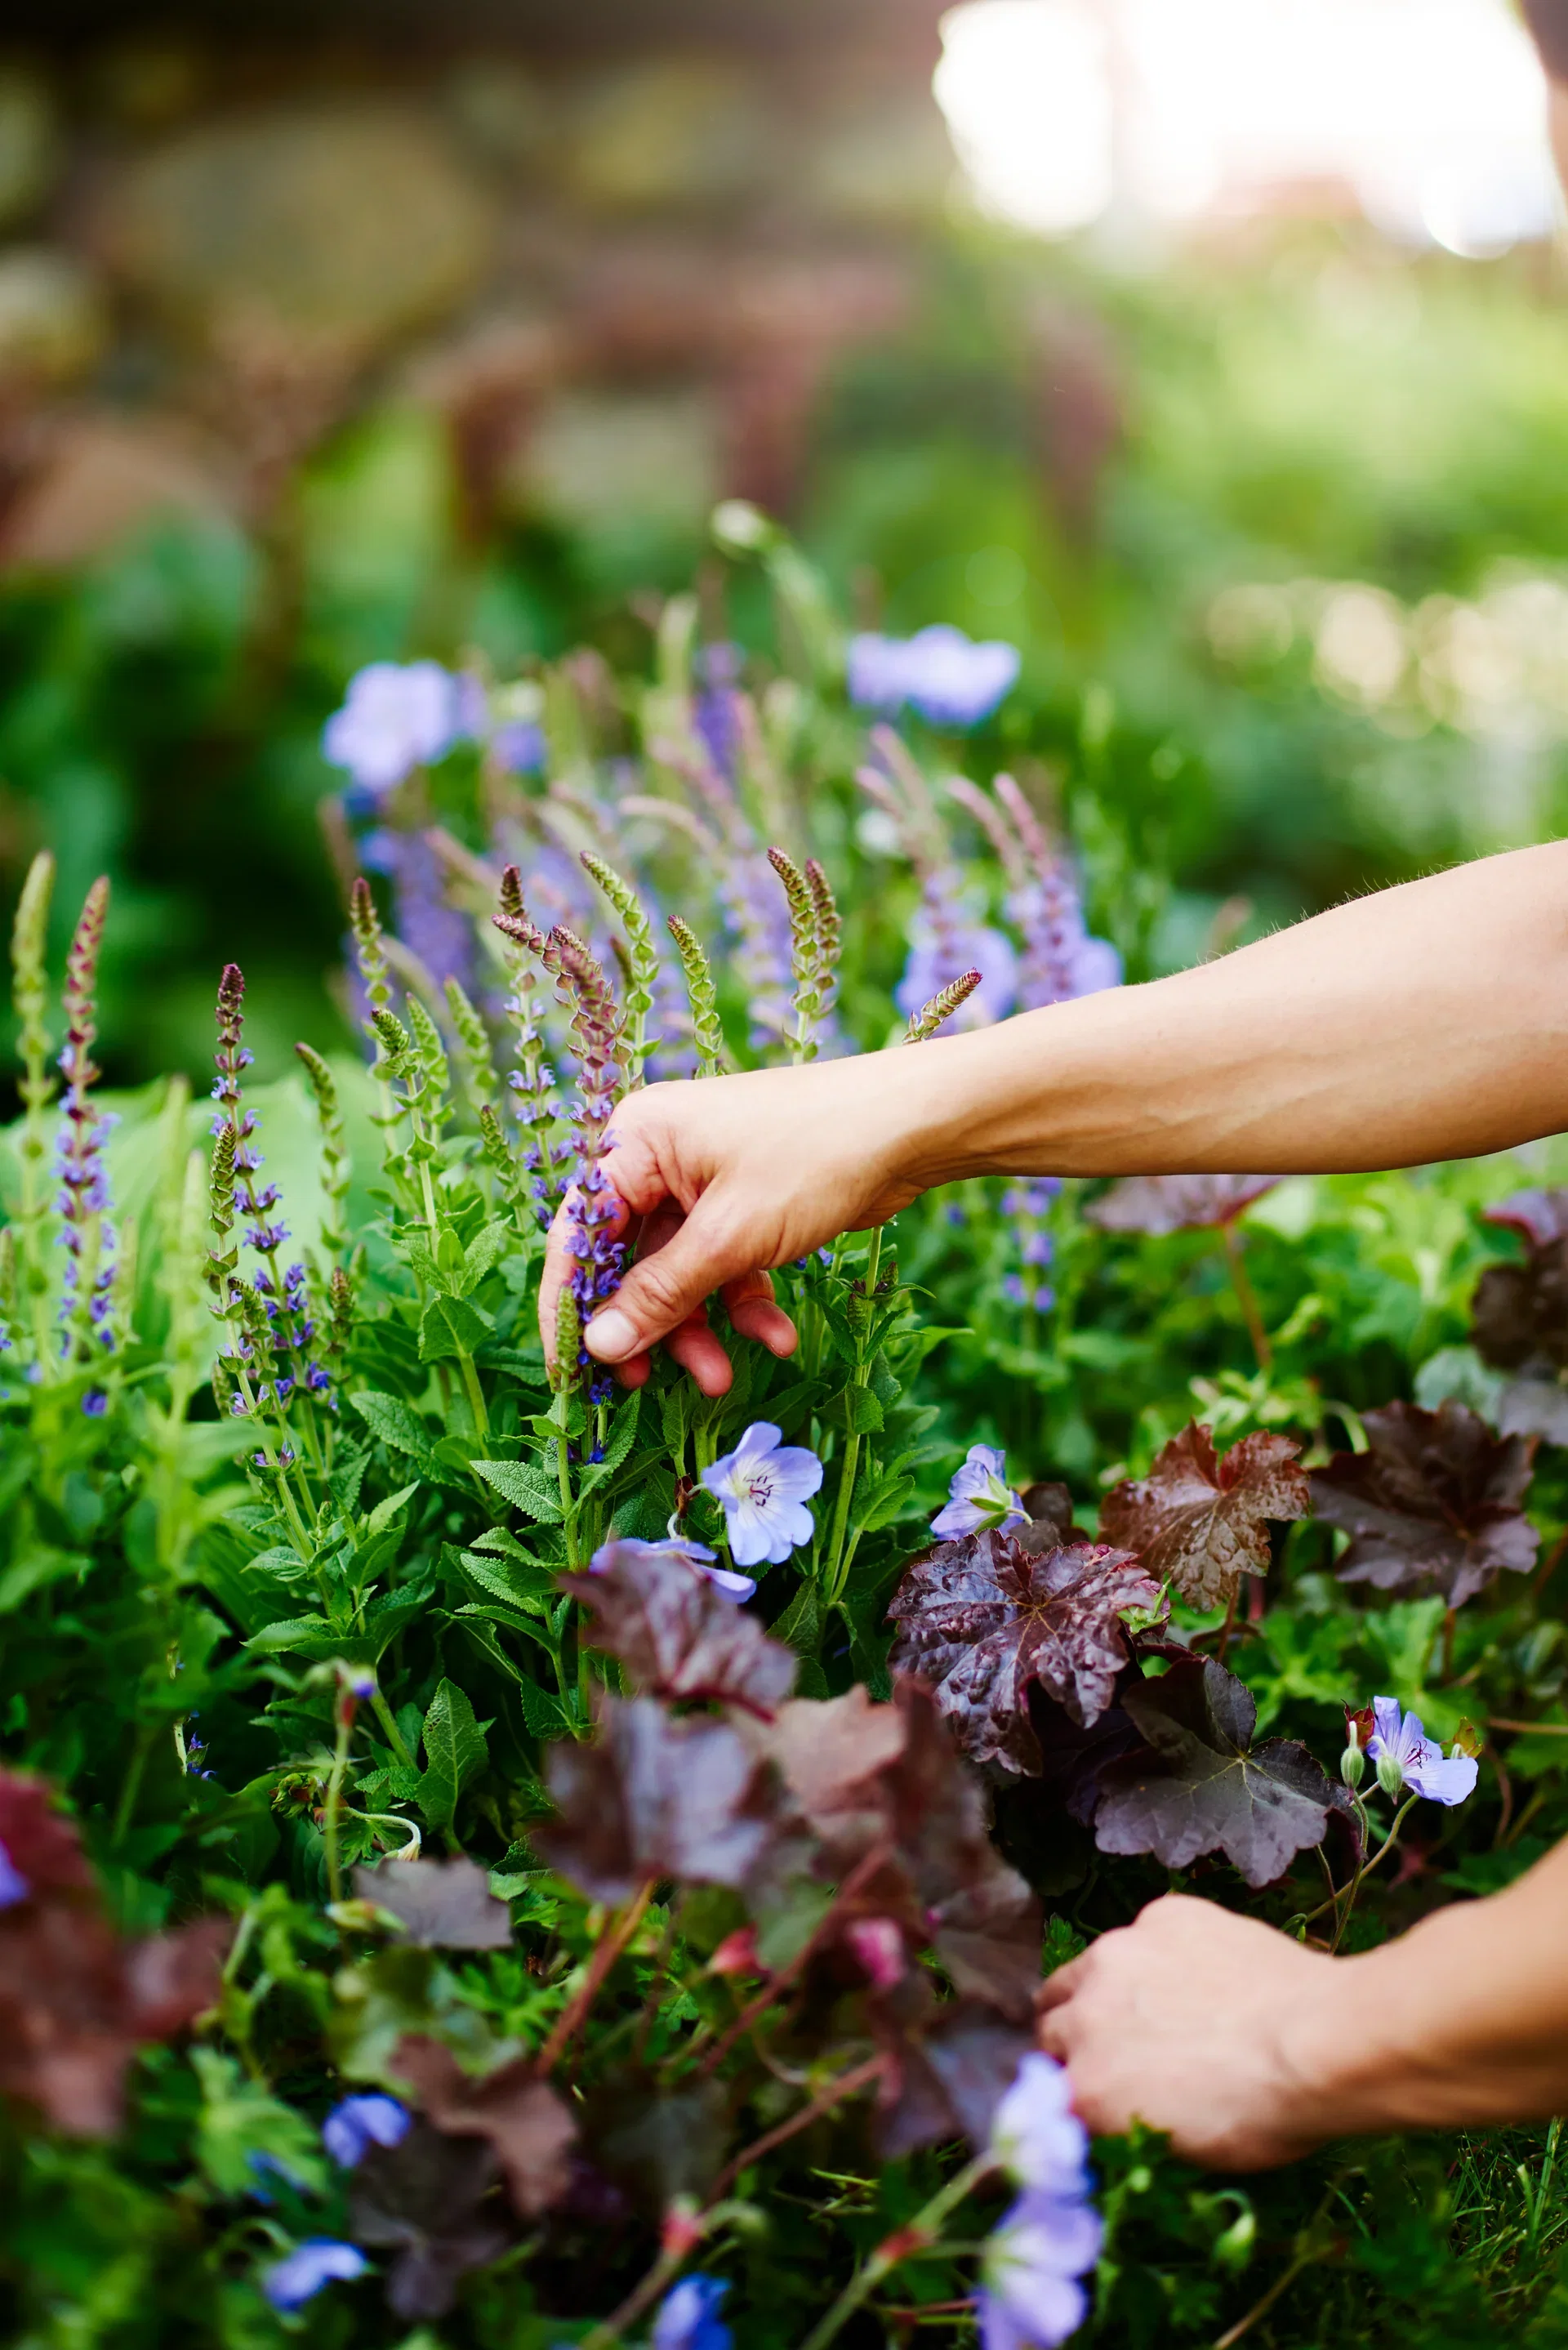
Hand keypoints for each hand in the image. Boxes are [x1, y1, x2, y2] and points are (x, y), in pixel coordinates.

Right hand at [538, 1055, 928, 1394]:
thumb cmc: (815, 1156)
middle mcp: (661, 1159)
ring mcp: (704, 1183)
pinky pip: (725, 1267)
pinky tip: (780, 1339)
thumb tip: (599, 1347)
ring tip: (724, 1381)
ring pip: (679, 1274)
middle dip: (649, 1326)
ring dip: (699, 1328)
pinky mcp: (745, 1207)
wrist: (912, 1125)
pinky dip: (744, 1305)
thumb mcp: (731, 1235)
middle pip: (629, 1260)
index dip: (571, 1304)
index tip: (571, 1372)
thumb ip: (661, 1294)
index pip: (579, 1233)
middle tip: (646, 1388)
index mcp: (637, 1141)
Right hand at [1036, 1894, 1344, 2169]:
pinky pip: (1144, 1936)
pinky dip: (1160, 1954)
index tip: (1089, 2090)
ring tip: (1155, 2005)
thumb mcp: (1178, 2144)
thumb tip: (1111, 2104)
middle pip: (1053, 2023)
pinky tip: (1205, 1972)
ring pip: (1087, 1970)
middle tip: (1122, 2050)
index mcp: (1084, 2089)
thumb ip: (1121, 2117)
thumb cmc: (1261, 2116)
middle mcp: (1084, 2015)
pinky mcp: (1162, 1915)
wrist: (1320, 2043)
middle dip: (1076, 2037)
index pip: (1046, 2089)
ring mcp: (1119, 1954)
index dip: (1068, 2089)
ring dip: (1104, 1989)